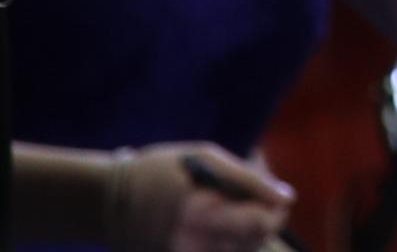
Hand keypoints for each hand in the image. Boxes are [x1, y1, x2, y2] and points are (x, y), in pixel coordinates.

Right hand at [84, 144, 293, 251]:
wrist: (103, 200)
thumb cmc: (160, 171)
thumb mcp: (205, 159)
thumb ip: (248, 180)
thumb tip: (287, 198)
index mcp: (205, 211)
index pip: (263, 224)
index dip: (274, 212)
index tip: (271, 200)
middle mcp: (195, 241)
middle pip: (254, 243)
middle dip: (262, 224)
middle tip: (251, 206)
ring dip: (244, 237)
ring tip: (227, 217)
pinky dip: (224, 246)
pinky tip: (213, 232)